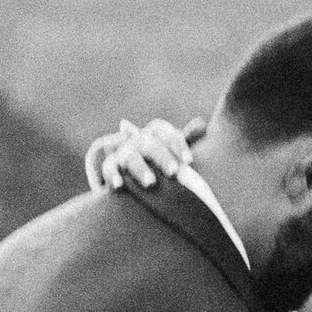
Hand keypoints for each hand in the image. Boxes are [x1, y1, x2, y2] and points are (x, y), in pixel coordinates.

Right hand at [85, 115, 204, 193]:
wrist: (130, 164)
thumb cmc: (161, 159)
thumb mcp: (172, 149)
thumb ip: (187, 139)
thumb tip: (202, 124)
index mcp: (155, 134)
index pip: (166, 133)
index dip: (178, 146)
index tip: (189, 161)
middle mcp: (139, 139)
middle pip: (150, 145)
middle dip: (162, 158)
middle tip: (174, 172)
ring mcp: (123, 152)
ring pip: (131, 157)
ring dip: (140, 169)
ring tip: (151, 183)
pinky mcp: (110, 165)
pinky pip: (109, 169)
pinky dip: (112, 177)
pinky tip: (119, 186)